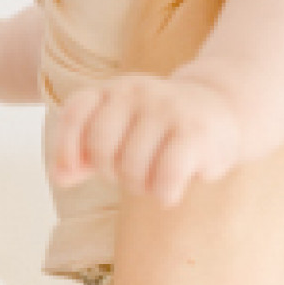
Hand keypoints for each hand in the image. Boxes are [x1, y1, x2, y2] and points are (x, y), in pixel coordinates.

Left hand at [50, 74, 242, 204]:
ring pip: (133, 168)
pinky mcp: (195, 132)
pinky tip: (171, 192)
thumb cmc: (159, 130)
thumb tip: (60, 177)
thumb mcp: (118, 132)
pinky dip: (164, 194)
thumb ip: (82, 154)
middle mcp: (138, 92)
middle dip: (113, 174)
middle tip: (134, 173)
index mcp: (113, 90)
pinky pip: (165, 177)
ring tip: (156, 178)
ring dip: (143, 187)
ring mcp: (167, 109)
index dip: (66, 147)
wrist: (223, 110)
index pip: (76, 112)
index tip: (75, 172)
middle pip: (102, 150)